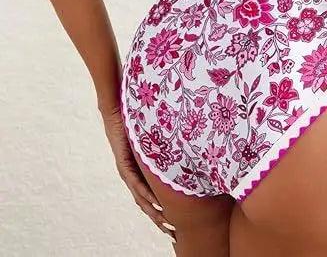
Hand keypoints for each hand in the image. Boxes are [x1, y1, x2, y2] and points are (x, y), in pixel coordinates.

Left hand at [101, 107, 176, 242]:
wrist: (119, 110)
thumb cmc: (138, 120)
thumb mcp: (157, 139)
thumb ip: (168, 145)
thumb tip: (188, 146)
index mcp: (141, 172)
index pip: (153, 196)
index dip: (163, 211)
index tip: (176, 223)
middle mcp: (134, 175)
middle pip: (147, 204)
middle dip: (160, 220)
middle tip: (173, 234)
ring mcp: (129, 171)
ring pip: (141, 198)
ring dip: (153, 213)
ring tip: (166, 225)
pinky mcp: (124, 164)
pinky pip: (136, 182)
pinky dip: (145, 194)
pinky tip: (155, 203)